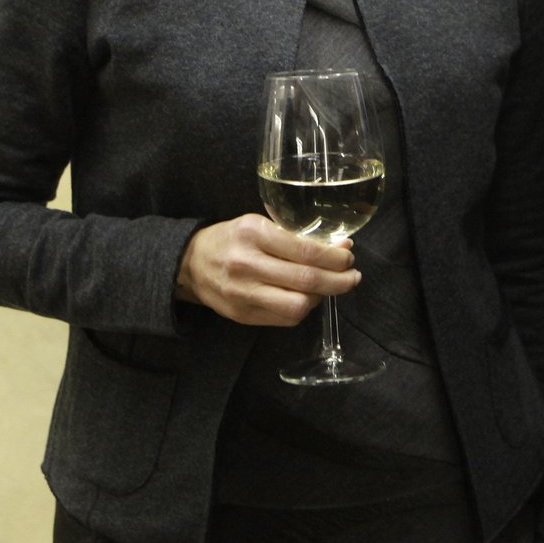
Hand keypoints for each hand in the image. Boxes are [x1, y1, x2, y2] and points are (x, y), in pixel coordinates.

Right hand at [174, 214, 357, 325]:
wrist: (190, 263)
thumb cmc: (232, 239)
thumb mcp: (260, 224)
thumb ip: (296, 236)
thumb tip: (340, 246)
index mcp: (254, 234)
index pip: (306, 251)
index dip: (335, 258)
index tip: (349, 256)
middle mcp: (247, 264)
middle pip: (307, 280)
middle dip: (339, 281)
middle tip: (353, 277)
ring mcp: (244, 294)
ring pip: (298, 306)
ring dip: (322, 298)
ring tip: (330, 288)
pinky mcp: (243, 316)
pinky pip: (285, 319)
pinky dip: (303, 309)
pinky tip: (307, 298)